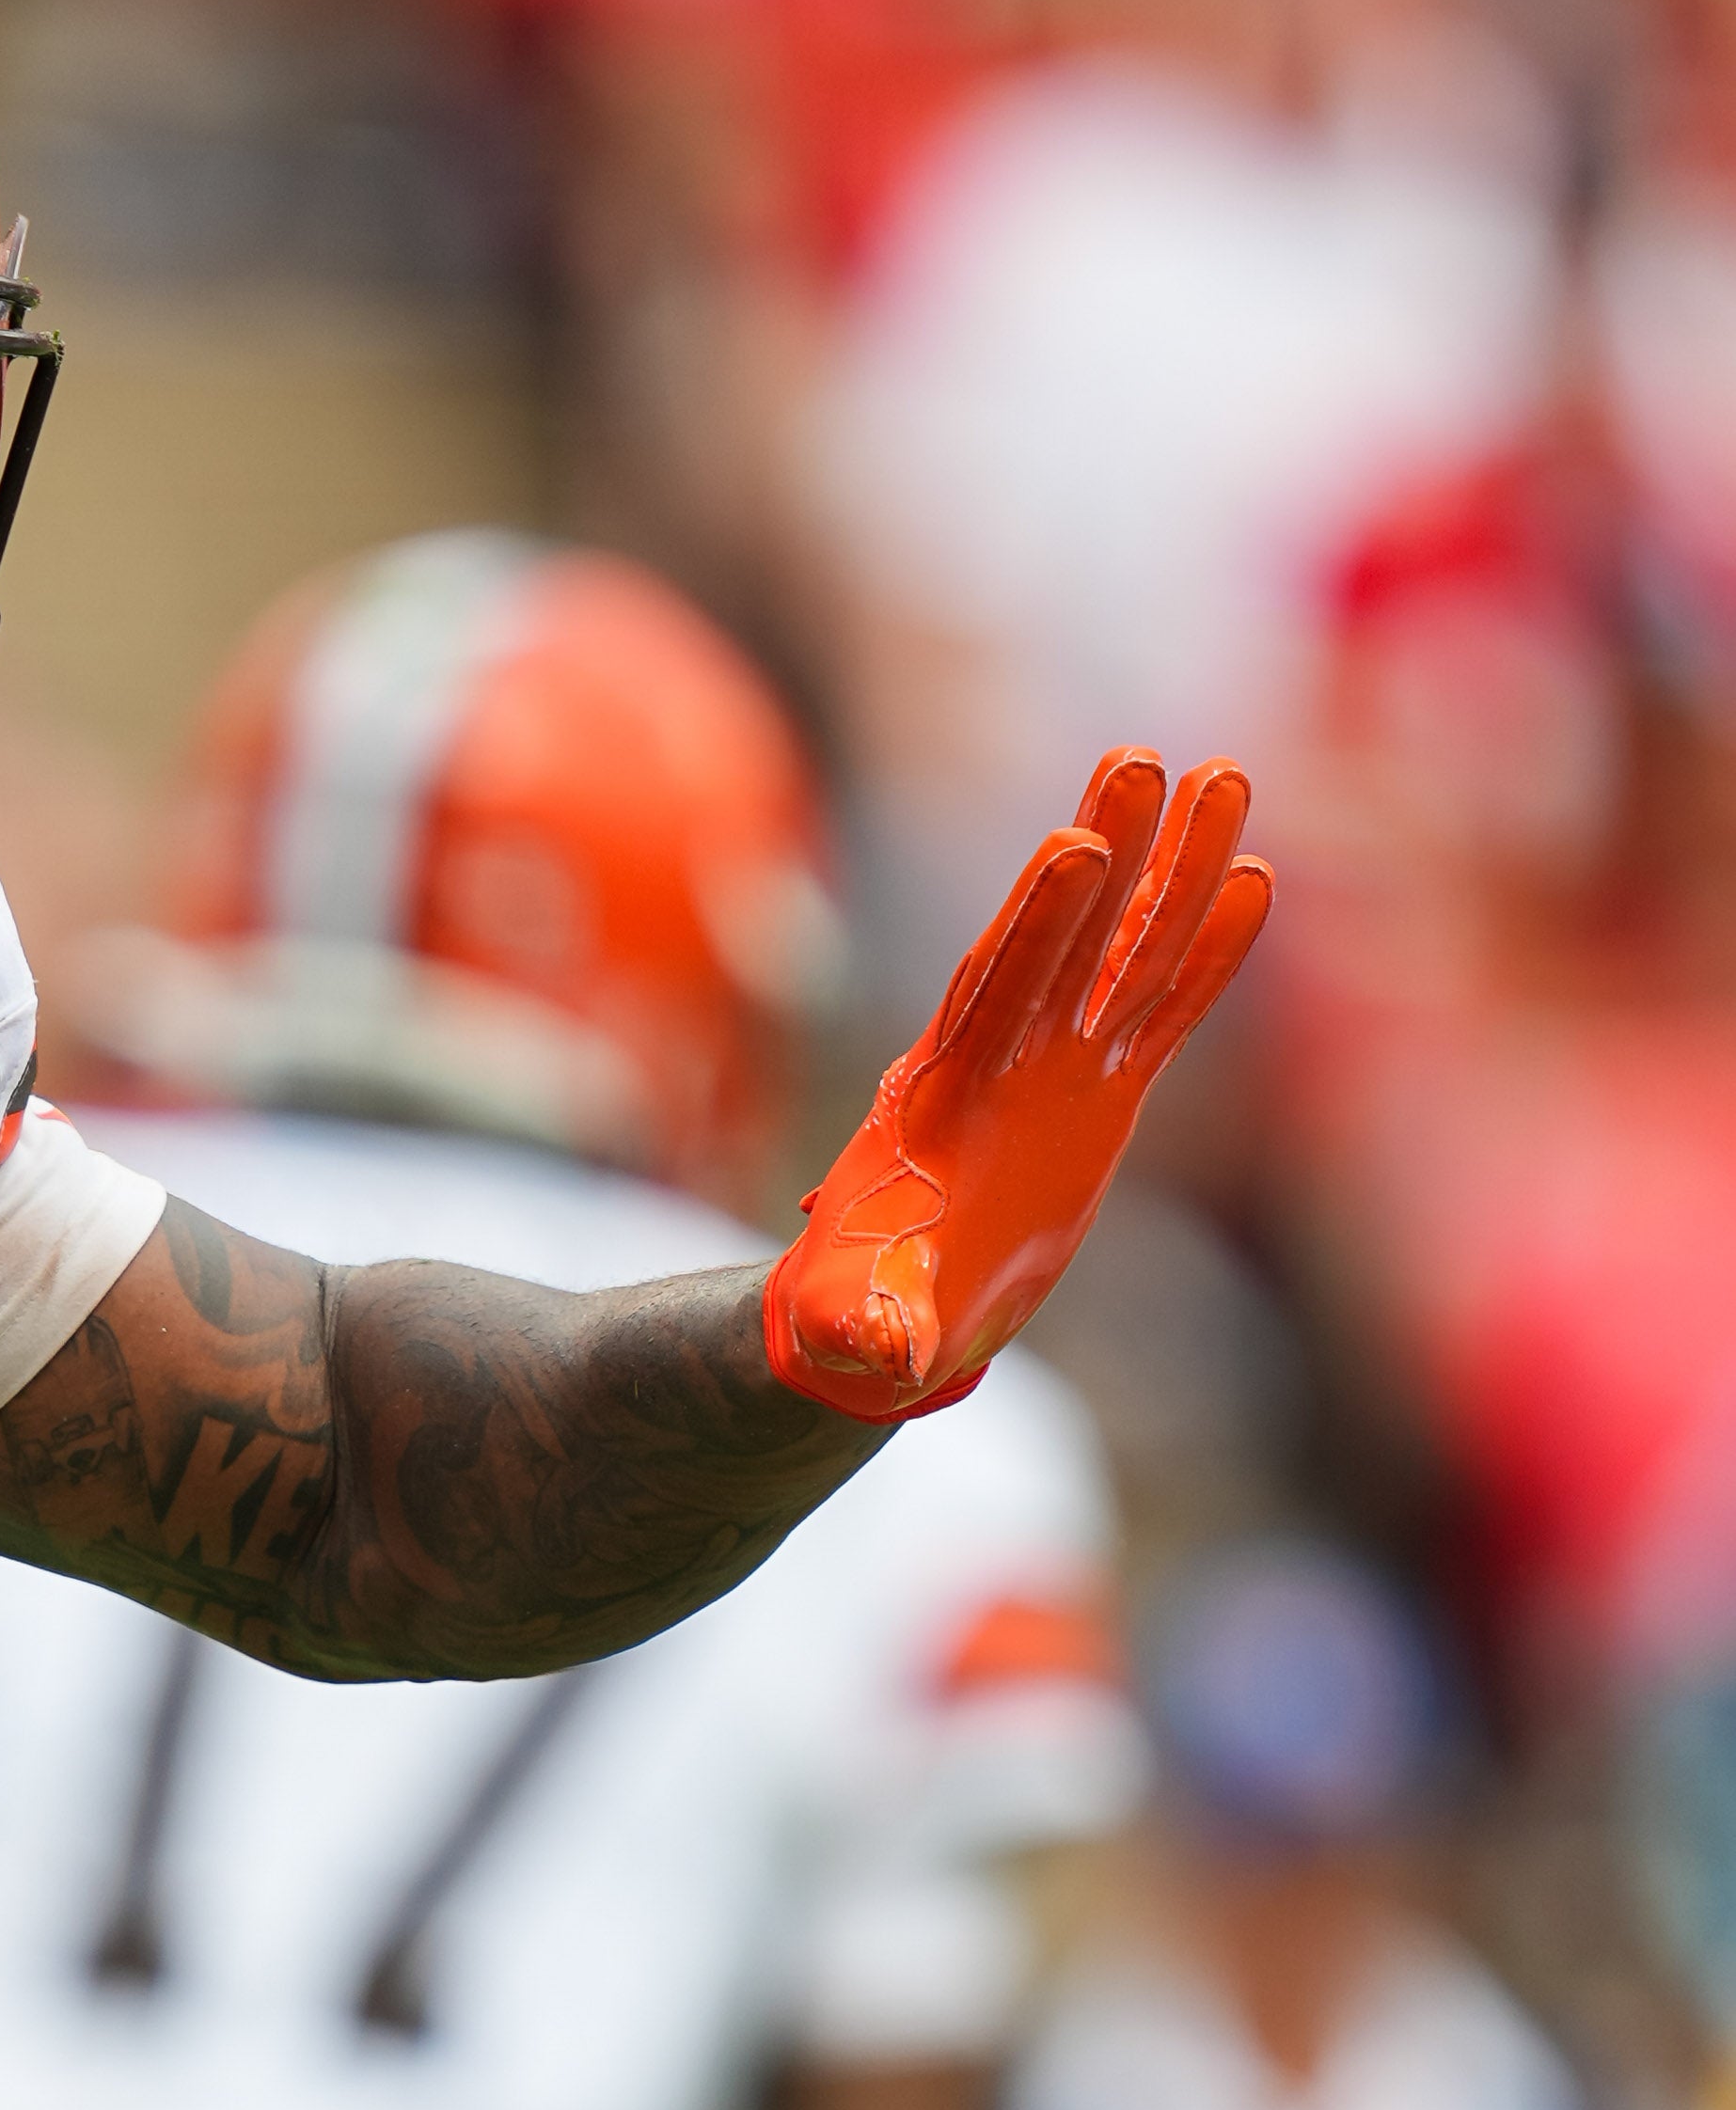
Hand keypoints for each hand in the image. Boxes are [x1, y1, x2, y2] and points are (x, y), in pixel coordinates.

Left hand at [767, 749, 1270, 1421]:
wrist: (882, 1319)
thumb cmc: (862, 1321)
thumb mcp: (856, 1331)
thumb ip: (861, 1331)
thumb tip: (862, 1352)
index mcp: (944, 1100)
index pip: (996, 993)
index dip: (1037, 926)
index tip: (1074, 846)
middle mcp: (1003, 1061)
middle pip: (1062, 939)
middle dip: (1108, 852)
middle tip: (1145, 756)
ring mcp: (1055, 1068)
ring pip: (1123, 952)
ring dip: (1170, 868)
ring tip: (1224, 772)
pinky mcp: (1098, 1093)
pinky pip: (1162, 1011)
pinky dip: (1207, 951)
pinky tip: (1253, 878)